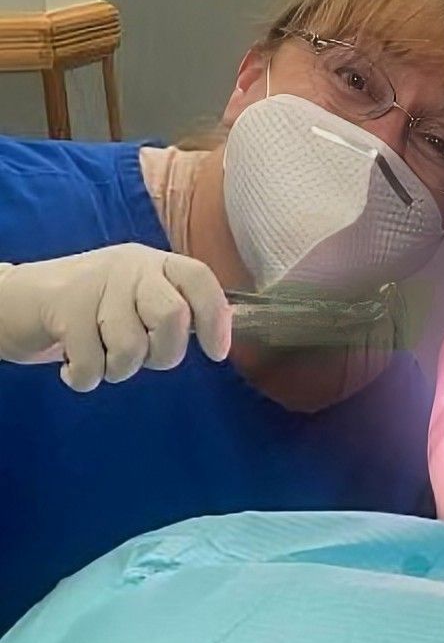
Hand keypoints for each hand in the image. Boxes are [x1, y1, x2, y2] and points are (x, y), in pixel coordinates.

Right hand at [0, 244, 231, 391]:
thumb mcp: (135, 302)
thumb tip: (223, 335)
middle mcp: (129, 266)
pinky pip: (92, 365)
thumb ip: (174, 313)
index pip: (199, 279)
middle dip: (163, 354)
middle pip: (172, 316)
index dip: (216, 318)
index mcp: (154, 264)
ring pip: (131, 347)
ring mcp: (95, 283)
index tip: (216, 353)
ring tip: (98, 357)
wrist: (12, 301)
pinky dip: (83, 377)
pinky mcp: (63, 307)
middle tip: (142, 358)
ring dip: (117, 370)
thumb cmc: (87, 310)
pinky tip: (72, 363)